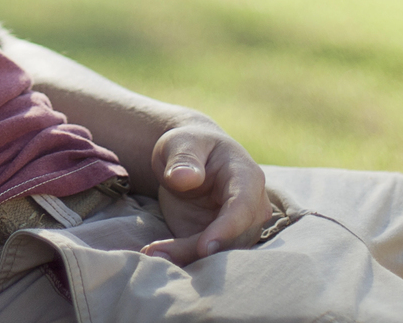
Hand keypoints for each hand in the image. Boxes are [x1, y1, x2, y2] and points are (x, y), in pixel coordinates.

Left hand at [141, 121, 269, 265]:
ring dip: (186, 257)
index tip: (204, 247)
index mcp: (247, 177)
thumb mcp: (182, 143)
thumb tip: (184, 178)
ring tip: (152, 253)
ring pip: (219, 252)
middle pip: (232, 238)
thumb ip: (184, 159)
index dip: (226, 229)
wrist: (191, 159)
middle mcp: (251, 207)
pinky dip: (181, 259)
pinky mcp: (219, 240)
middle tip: (157, 252)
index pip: (243, 207)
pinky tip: (156, 254)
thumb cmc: (191, 146)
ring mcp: (238, 227)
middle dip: (196, 249)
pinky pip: (204, 256)